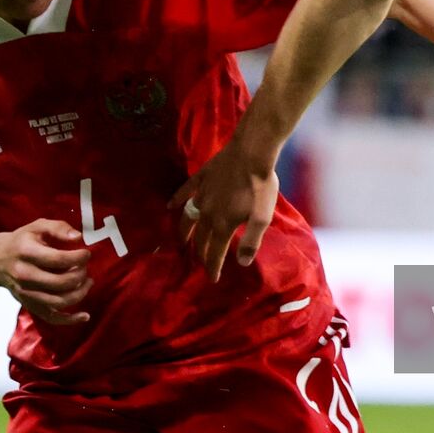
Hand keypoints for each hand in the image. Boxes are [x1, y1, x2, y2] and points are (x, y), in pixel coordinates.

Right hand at [0, 219, 91, 324]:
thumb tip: (78, 237)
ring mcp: (27, 293)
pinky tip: (85, 316)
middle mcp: (25, 275)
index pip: (59, 259)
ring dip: (79, 293)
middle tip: (85, 267)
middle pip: (61, 282)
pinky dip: (69, 319)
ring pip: (59, 301)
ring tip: (88, 282)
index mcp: (27, 253)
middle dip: (80, 274)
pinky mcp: (29, 305)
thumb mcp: (37, 227)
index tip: (86, 253)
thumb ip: (58, 228)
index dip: (78, 258)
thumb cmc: (20, 241)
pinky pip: (51, 317)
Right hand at [168, 141, 279, 281]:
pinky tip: (170, 206)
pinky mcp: (200, 178)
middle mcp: (207, 213)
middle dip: (200, 253)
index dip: (213, 267)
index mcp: (223, 225)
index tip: (212, 278)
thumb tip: (242, 263)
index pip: (215, 252)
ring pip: (188, 218)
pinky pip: (184, 191)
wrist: (251, 154)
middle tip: (200, 262)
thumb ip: (251, 241)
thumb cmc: (260, 187)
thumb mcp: (262, 218)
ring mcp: (201, 195)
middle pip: (200, 238)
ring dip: (184, 232)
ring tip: (182, 242)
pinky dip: (176, 200)